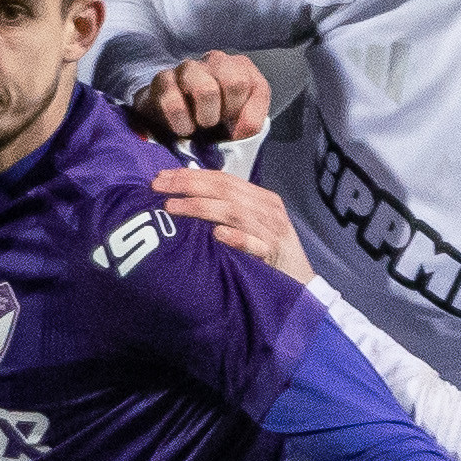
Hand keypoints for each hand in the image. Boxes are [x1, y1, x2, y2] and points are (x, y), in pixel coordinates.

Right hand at [125, 52, 270, 147]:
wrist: (182, 130)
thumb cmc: (218, 124)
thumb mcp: (243, 125)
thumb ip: (251, 123)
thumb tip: (243, 127)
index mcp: (241, 67)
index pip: (251, 84)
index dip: (242, 111)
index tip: (232, 121)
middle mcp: (216, 60)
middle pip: (235, 82)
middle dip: (227, 113)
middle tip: (217, 123)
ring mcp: (188, 67)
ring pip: (206, 90)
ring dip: (205, 119)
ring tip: (199, 127)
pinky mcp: (162, 80)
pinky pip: (173, 102)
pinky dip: (180, 124)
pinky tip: (182, 127)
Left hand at [150, 164, 312, 282]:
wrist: (302, 285)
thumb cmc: (268, 256)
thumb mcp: (249, 227)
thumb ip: (225, 212)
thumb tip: (184, 199)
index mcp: (260, 198)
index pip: (223, 179)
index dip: (191, 175)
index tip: (161, 177)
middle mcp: (268, 209)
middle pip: (225, 190)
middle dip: (189, 186)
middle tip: (158, 187)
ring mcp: (273, 231)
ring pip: (235, 212)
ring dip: (202, 208)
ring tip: (172, 208)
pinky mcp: (276, 255)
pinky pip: (256, 245)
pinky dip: (237, 238)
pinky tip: (217, 234)